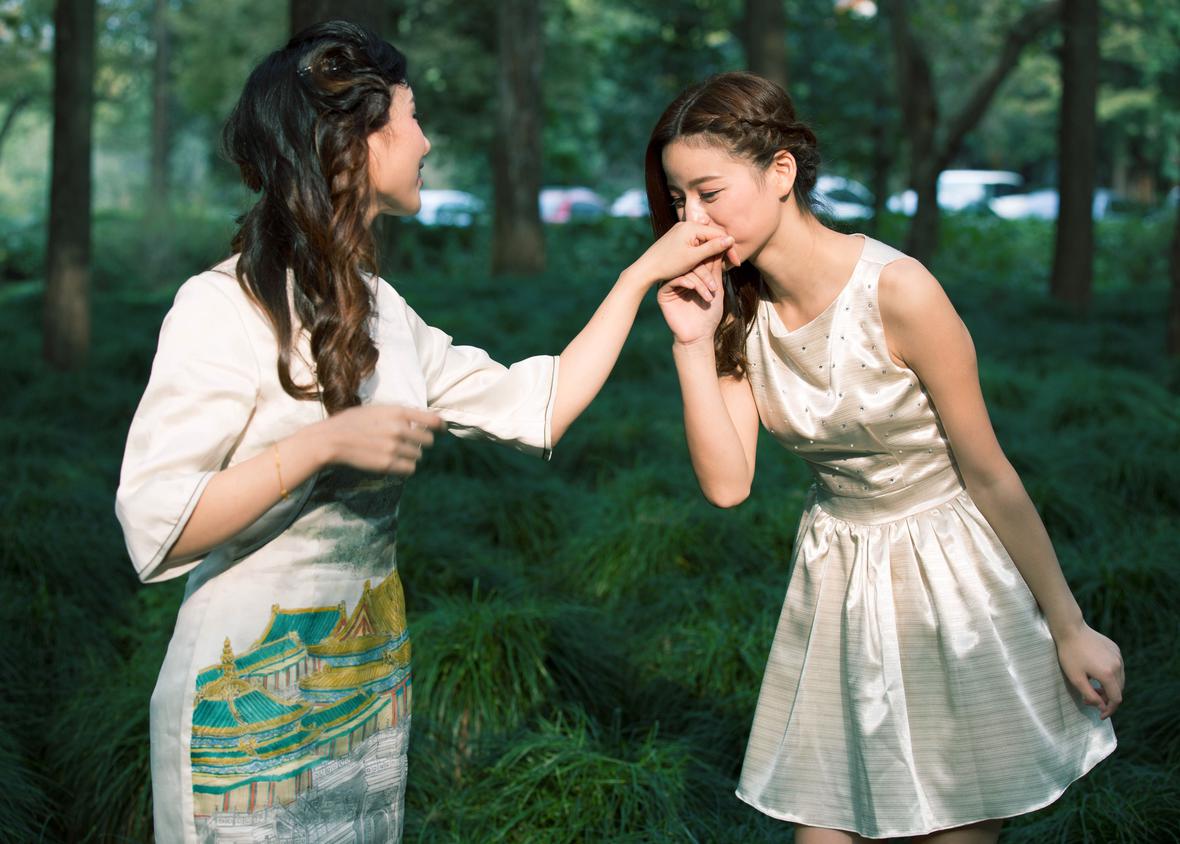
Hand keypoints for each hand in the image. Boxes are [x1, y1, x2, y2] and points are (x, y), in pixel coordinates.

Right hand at [317, 405, 443, 476]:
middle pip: (428, 440)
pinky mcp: (388, 464)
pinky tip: (395, 465)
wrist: (330, 440)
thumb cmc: (349, 423)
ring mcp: (394, 447)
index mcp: (397, 412)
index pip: (431, 420)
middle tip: (409, 445)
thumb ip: (396, 415)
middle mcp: (399, 429)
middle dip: (421, 443)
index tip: (443, 430)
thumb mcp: (375, 410)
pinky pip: (409, 469)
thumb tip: (415, 422)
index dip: (440, 426)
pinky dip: (405, 468)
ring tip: (395, 454)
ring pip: (418, 456)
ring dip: (411, 457)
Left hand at [626, 221, 736, 289]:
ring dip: (715, 250)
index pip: (718, 235)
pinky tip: (710, 260)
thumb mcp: (693, 258)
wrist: (646, 269)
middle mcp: (686, 225)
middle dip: (724, 249)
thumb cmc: (669, 264)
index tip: (736, 263)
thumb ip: (712, 248)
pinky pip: (696, 242)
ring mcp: (681, 231)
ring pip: (704, 239)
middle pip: (712, 235)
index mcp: (691, 227)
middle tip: (734, 263)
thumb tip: (731, 239)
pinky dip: (704, 251)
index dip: (729, 249)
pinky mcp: (677, 238)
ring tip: (725, 262)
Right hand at [657, 252, 726, 346]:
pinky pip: (672, 280)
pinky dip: (685, 281)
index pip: (700, 260)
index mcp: (693, 276)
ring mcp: (671, 285)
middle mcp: (681, 278)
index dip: (711, 258)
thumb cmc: (709, 315)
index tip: (718, 264)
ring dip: (699, 281)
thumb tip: (721, 244)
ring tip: (708, 294)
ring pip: (684, 271)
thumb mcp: (716, 288)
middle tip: (714, 286)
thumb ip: (715, 268)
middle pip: (692, 264)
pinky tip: (693, 288)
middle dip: (705, 273)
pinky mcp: (663, 293)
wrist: (698, 336)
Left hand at [1055, 622, 1124, 718]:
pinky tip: (1096, 672)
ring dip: (1109, 687)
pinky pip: (1117, 667)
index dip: (1109, 710)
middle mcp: (1118, 666)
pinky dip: (1110, 675)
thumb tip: (1101, 707)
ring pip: (1119, 679)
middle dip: (1107, 698)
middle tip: (1090, 699)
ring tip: (1092, 686)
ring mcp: (1118, 656)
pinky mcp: (1115, 649)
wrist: (1071, 629)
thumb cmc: (1069, 654)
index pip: (1115, 699)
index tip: (1100, 716)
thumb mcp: (1076, 678)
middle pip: (1118, 690)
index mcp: (1108, 674)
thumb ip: (1090, 695)